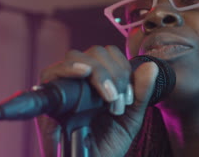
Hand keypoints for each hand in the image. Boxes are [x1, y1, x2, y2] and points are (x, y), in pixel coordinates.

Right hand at [36, 45, 158, 156]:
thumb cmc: (108, 146)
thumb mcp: (130, 119)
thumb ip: (141, 93)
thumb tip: (151, 66)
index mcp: (97, 82)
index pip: (107, 54)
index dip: (121, 66)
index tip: (128, 96)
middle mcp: (79, 81)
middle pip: (93, 52)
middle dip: (112, 72)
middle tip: (117, 100)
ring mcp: (62, 89)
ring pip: (75, 58)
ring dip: (97, 71)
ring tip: (108, 96)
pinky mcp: (47, 100)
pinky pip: (51, 75)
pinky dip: (69, 69)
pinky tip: (83, 73)